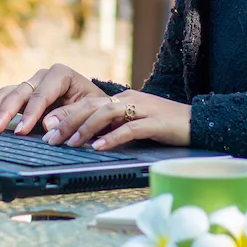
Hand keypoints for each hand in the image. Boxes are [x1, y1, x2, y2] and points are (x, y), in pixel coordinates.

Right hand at [0, 64, 105, 135]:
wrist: (94, 104)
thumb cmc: (93, 106)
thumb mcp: (89, 109)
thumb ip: (69, 115)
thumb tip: (46, 124)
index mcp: (61, 74)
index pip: (41, 95)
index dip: (30, 114)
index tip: (21, 131)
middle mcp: (42, 76)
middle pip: (20, 92)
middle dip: (6, 112)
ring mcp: (31, 83)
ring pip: (8, 92)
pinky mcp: (24, 94)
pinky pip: (4, 96)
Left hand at [43, 90, 190, 150]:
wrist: (198, 121)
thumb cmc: (165, 125)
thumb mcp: (135, 123)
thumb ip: (115, 127)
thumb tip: (89, 139)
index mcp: (122, 99)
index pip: (88, 103)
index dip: (66, 115)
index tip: (48, 128)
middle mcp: (129, 100)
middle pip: (91, 106)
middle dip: (68, 122)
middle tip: (51, 138)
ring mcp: (142, 109)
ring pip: (106, 114)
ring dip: (85, 129)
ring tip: (70, 143)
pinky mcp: (155, 122)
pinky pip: (129, 128)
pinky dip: (111, 138)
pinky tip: (99, 147)